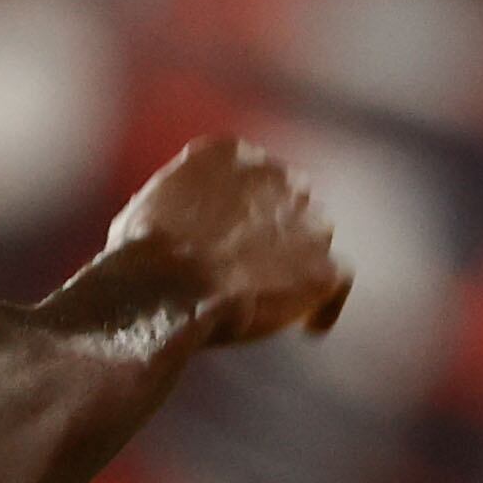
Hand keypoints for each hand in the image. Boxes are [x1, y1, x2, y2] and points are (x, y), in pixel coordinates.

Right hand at [106, 139, 350, 348]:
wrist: (167, 285)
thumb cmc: (144, 253)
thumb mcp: (153, 204)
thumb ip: (185, 201)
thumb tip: (183, 221)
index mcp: (231, 153)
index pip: (254, 174)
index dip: (247, 207)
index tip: (235, 234)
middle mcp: (278, 176)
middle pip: (291, 203)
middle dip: (278, 233)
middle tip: (257, 270)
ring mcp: (307, 219)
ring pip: (315, 240)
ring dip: (299, 267)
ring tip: (274, 302)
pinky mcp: (321, 266)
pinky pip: (338, 281)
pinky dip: (325, 304)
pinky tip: (309, 329)